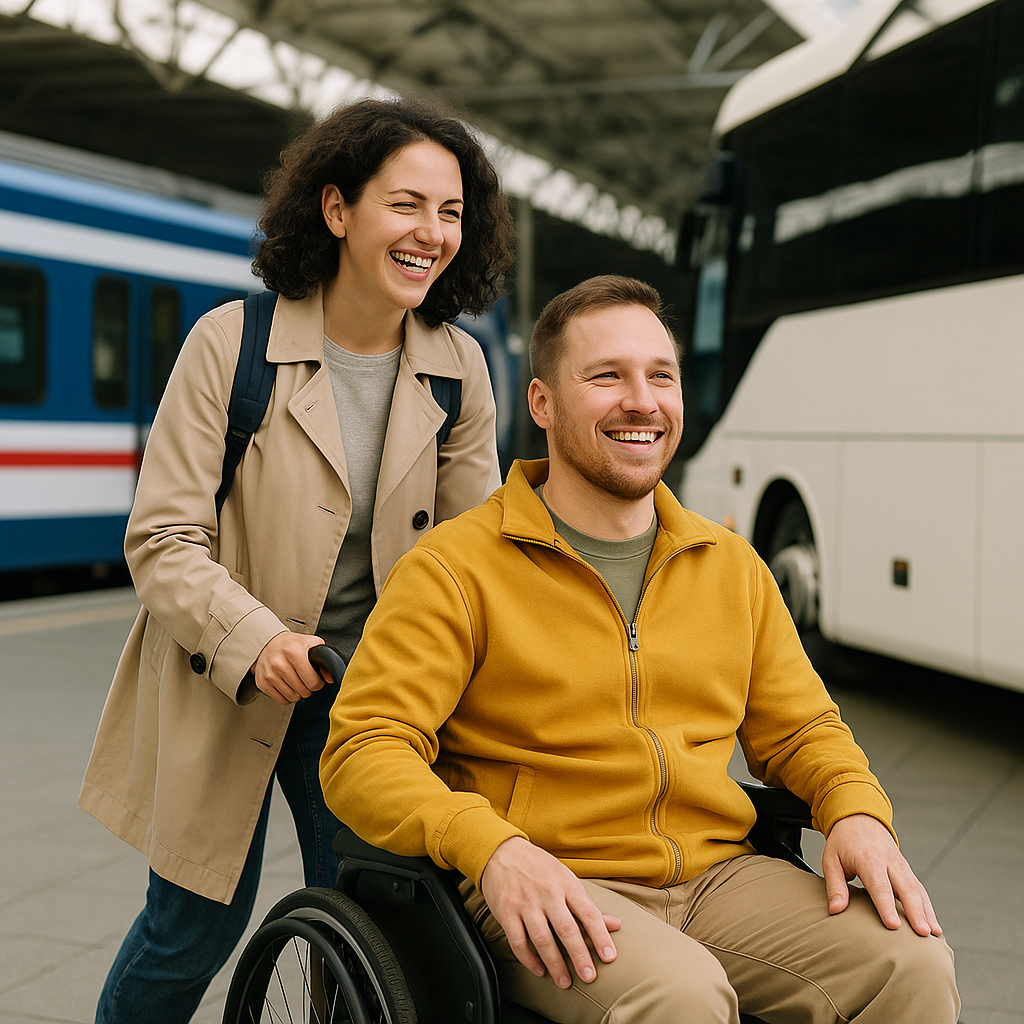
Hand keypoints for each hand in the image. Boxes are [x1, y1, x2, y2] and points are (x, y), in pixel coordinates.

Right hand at [252, 633, 330, 704]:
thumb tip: (330, 678)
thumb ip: (324, 659)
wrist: (268, 643)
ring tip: (296, 682)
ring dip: (298, 693)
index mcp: (294, 652)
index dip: (318, 683)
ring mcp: (269, 674)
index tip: (316, 679)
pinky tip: (287, 685)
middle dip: (308, 688)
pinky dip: (287, 696)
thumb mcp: (311, 644)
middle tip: (306, 680)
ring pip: (293, 697)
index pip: (312, 682)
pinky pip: (281, 700)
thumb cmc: (291, 645)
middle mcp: (279, 664)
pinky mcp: (262, 683)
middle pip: (303, 691)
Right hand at [480, 837, 619, 988]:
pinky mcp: (506, 912)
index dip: (600, 936)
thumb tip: (615, 924)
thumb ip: (587, 905)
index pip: (588, 912)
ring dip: (554, 963)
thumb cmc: (539, 867)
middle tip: (589, 977)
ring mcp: (526, 903)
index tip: (609, 957)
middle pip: (566, 929)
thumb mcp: (566, 878)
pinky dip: (529, 959)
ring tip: (565, 982)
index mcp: (566, 884)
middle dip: (579, 956)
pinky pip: (518, 941)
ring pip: (542, 939)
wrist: (502, 851)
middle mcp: (547, 894)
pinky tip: (539, 970)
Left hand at [822, 813, 941, 936]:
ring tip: (934, 934)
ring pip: (917, 890)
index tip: (893, 925)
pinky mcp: (907, 870)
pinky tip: (934, 926)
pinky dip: (928, 908)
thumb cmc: (843, 842)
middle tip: (922, 933)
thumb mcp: (831, 860)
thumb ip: (834, 886)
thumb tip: (835, 910)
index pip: (879, 885)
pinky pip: (920, 890)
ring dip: (927, 912)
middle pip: (905, 888)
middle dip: (915, 912)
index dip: (886, 906)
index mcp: (868, 859)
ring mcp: (901, 865)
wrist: (859, 818)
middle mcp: (889, 862)